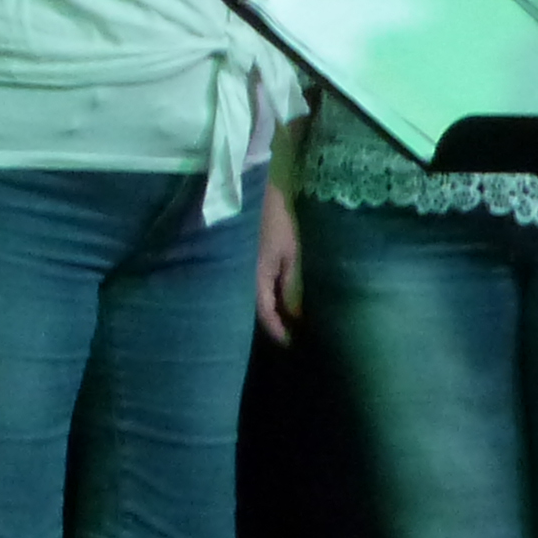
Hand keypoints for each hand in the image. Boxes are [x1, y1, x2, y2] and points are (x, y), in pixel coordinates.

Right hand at [256, 183, 304, 344]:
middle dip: (272, 326)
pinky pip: (253, 288)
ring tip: (286, 322)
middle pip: (256, 312)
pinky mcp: (243, 262)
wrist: (254, 193)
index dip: (278, 332)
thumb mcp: (289, 253)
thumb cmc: (276, 221)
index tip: (292, 344)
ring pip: (253, 300)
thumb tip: (296, 317)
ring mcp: (241, 271)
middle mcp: (243, 279)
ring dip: (269, 312)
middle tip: (290, 338)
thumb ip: (291, 285)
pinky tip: (276, 300)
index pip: (265, 316)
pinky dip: (265, 298)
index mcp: (255, 279)